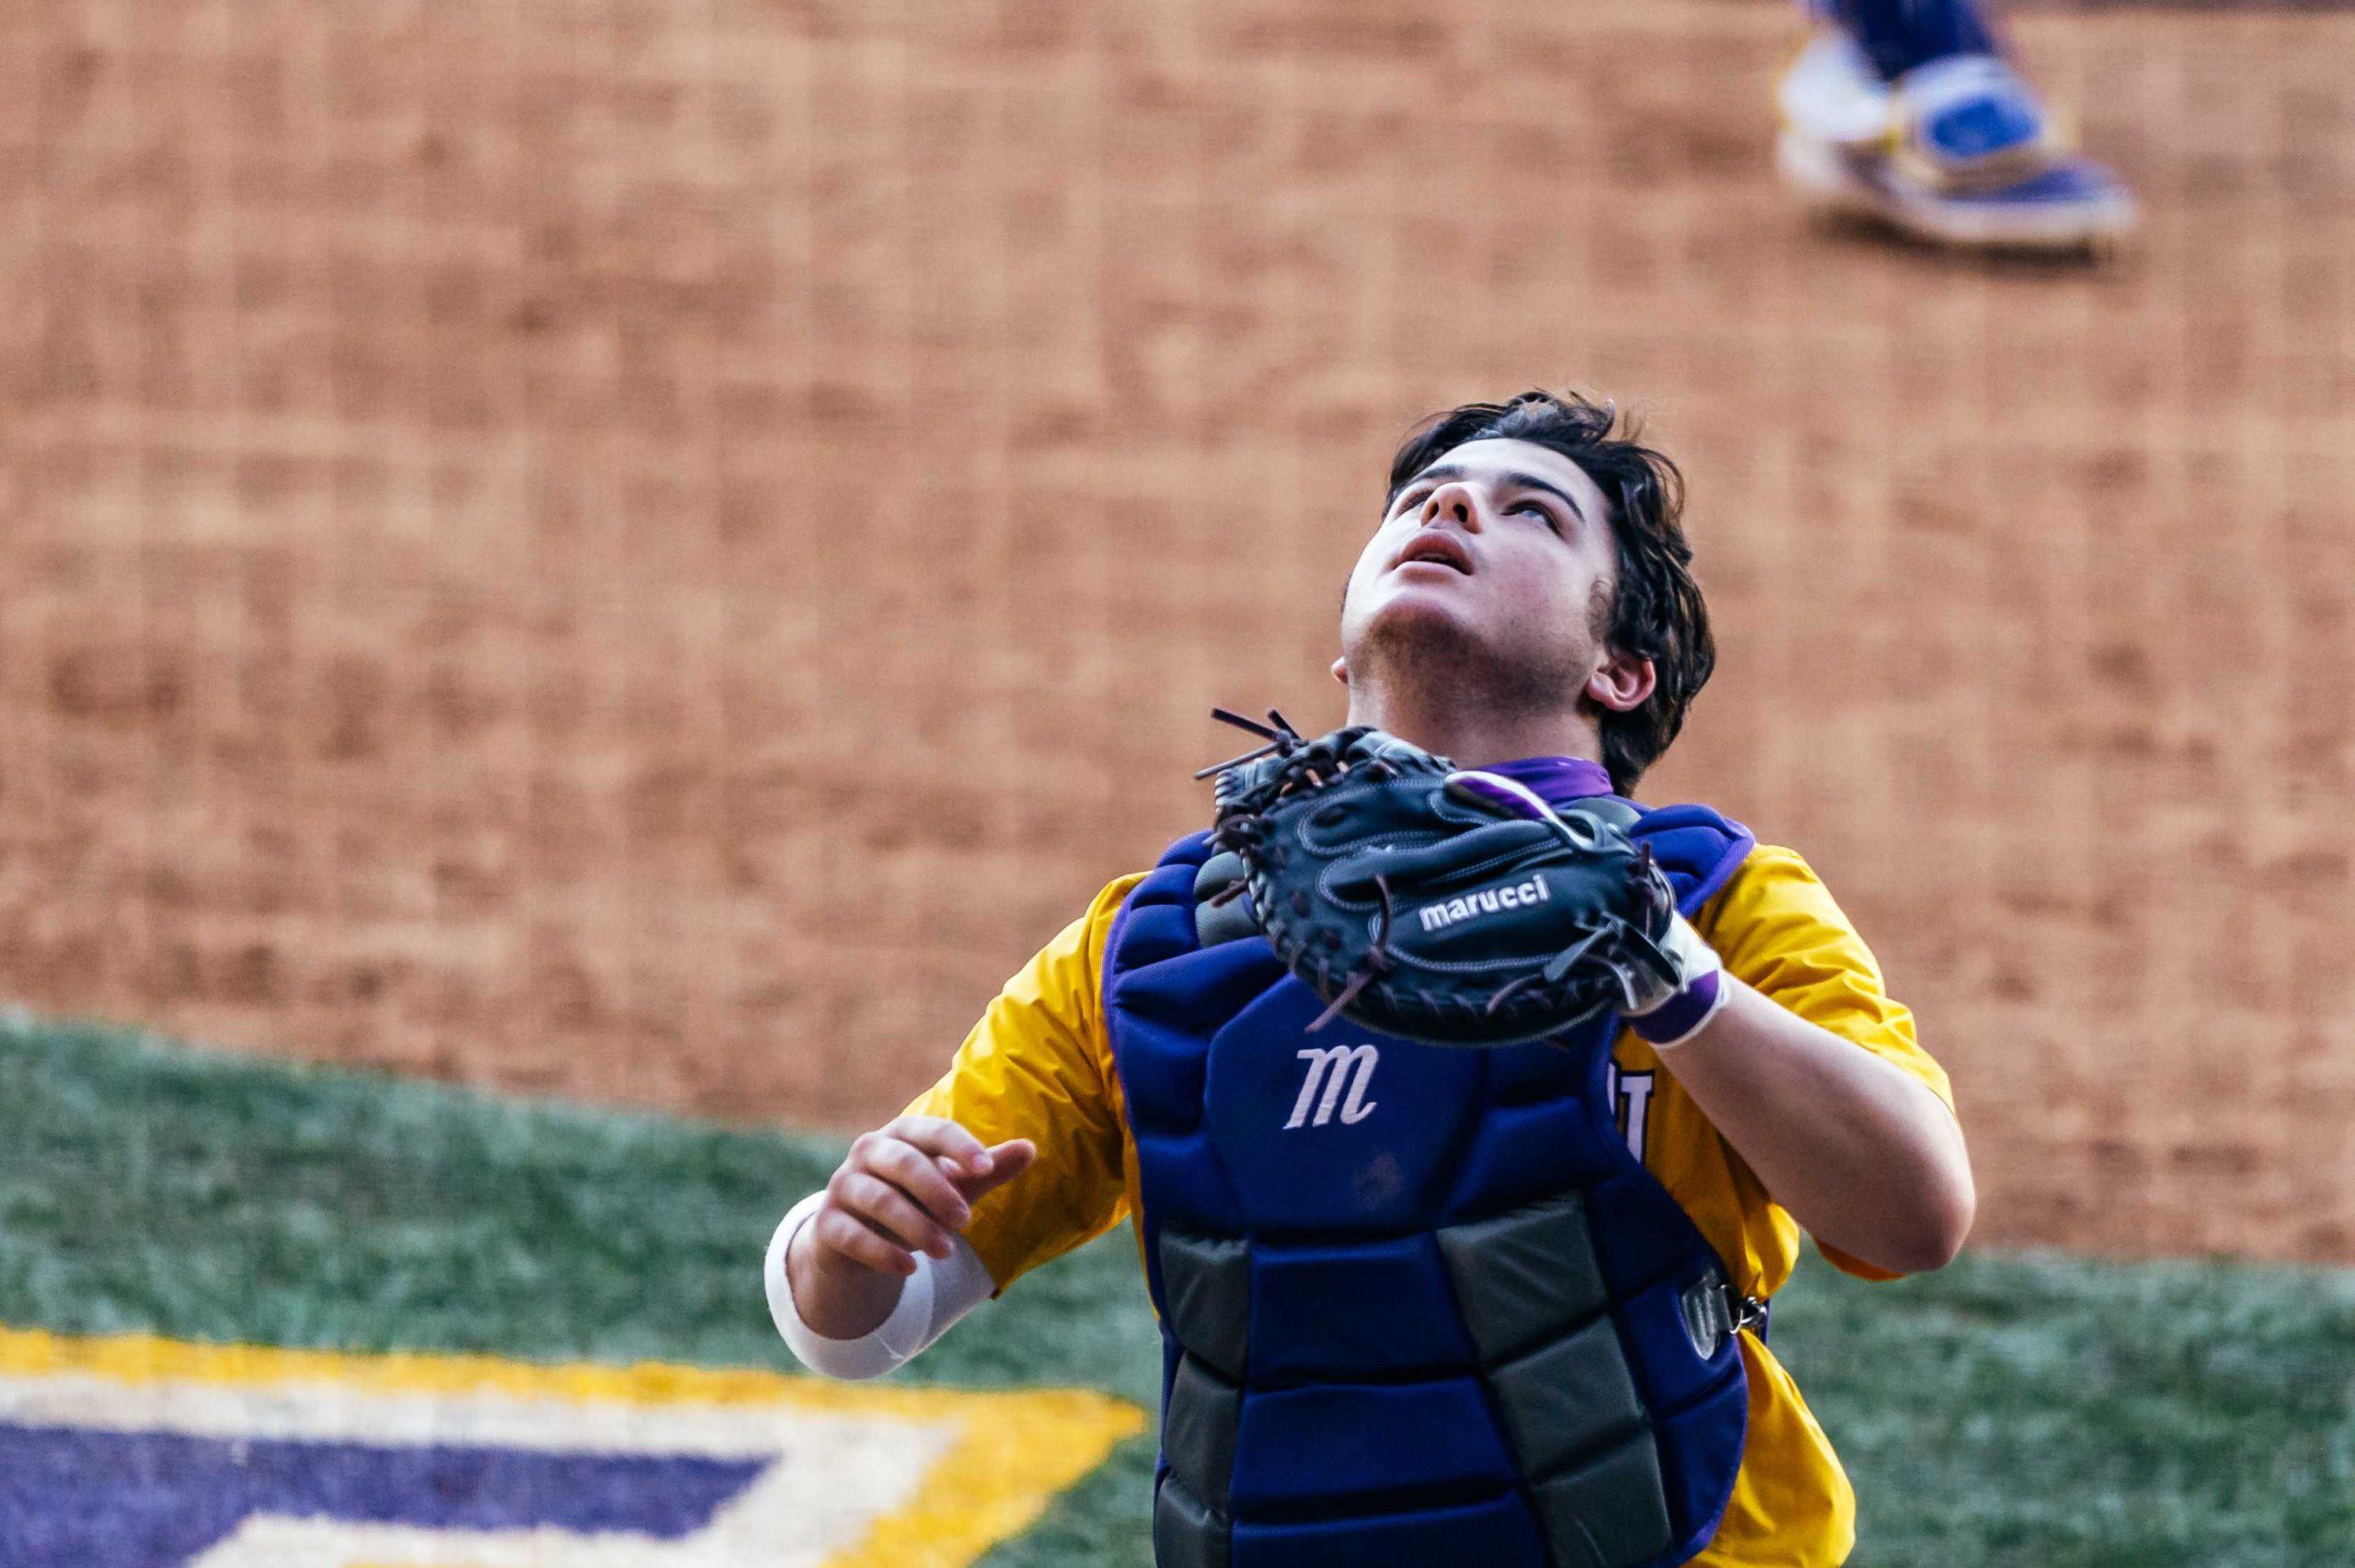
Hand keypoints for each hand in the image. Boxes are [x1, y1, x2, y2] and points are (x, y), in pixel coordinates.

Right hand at [790, 1115, 1035, 1313]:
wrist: (856, 1238)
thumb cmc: (914, 1200)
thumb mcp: (953, 1185)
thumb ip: (987, 1170)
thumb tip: (1031, 1149)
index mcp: (902, 1135)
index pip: (931, 1131)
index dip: (959, 1147)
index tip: (986, 1170)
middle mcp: (868, 1153)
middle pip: (902, 1163)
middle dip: (936, 1190)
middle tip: (967, 1221)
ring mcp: (843, 1187)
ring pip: (877, 1200)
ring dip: (914, 1226)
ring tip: (946, 1251)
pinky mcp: (827, 1224)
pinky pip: (851, 1234)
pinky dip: (881, 1252)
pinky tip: (909, 1269)